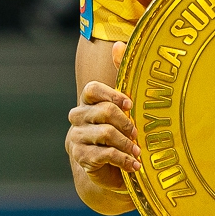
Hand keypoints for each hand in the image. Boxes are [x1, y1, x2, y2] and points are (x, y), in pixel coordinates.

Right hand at [67, 42, 138, 191]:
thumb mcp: (124, 108)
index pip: (92, 89)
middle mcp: (77, 118)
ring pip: (105, 134)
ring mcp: (76, 138)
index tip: (130, 104)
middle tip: (138, 133)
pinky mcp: (80, 158)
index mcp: (87, 102)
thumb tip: (119, 44)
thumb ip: (121, 77)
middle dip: (126, 123)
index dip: (112, 95)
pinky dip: (123, 160)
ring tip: (138, 152)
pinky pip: (104, 155)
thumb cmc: (120, 135)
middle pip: (104, 112)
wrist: (110, 172)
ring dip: (127, 144)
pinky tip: (134, 165)